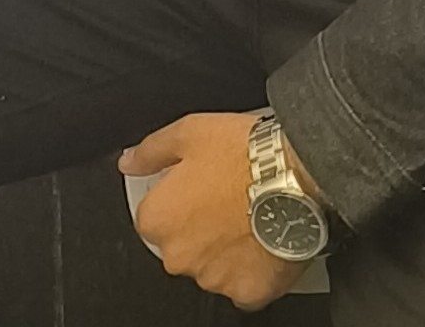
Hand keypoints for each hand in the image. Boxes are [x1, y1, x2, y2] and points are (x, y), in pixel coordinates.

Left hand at [118, 113, 314, 311]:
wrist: (295, 176)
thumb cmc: (244, 153)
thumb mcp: (189, 132)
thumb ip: (151, 151)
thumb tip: (129, 162)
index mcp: (159, 219)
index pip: (156, 214)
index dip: (180, 195)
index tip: (201, 183)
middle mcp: (179, 255)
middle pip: (183, 243)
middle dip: (201, 225)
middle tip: (228, 196)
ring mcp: (213, 277)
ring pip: (212, 264)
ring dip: (226, 246)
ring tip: (252, 213)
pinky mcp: (247, 291)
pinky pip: (243, 284)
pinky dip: (250, 268)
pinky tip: (263, 239)